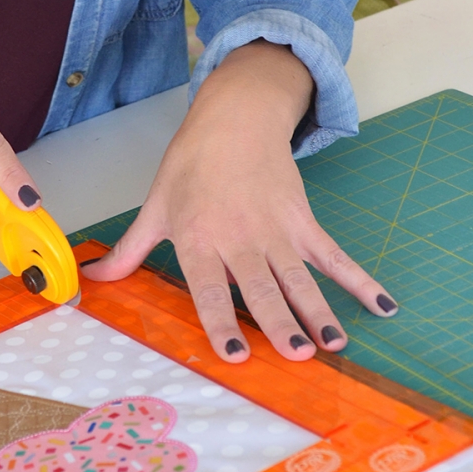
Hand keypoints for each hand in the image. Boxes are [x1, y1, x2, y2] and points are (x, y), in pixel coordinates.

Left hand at [82, 41, 396, 361]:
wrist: (234, 117)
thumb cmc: (191, 166)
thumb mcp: (155, 207)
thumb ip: (130, 252)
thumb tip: (91, 280)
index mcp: (198, 237)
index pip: (208, 286)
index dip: (221, 319)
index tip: (236, 353)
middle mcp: (239, 236)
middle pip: (262, 285)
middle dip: (281, 321)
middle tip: (299, 354)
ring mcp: (276, 228)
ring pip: (299, 276)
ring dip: (319, 309)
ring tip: (334, 343)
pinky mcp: (303, 219)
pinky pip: (333, 254)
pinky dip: (359, 279)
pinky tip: (381, 306)